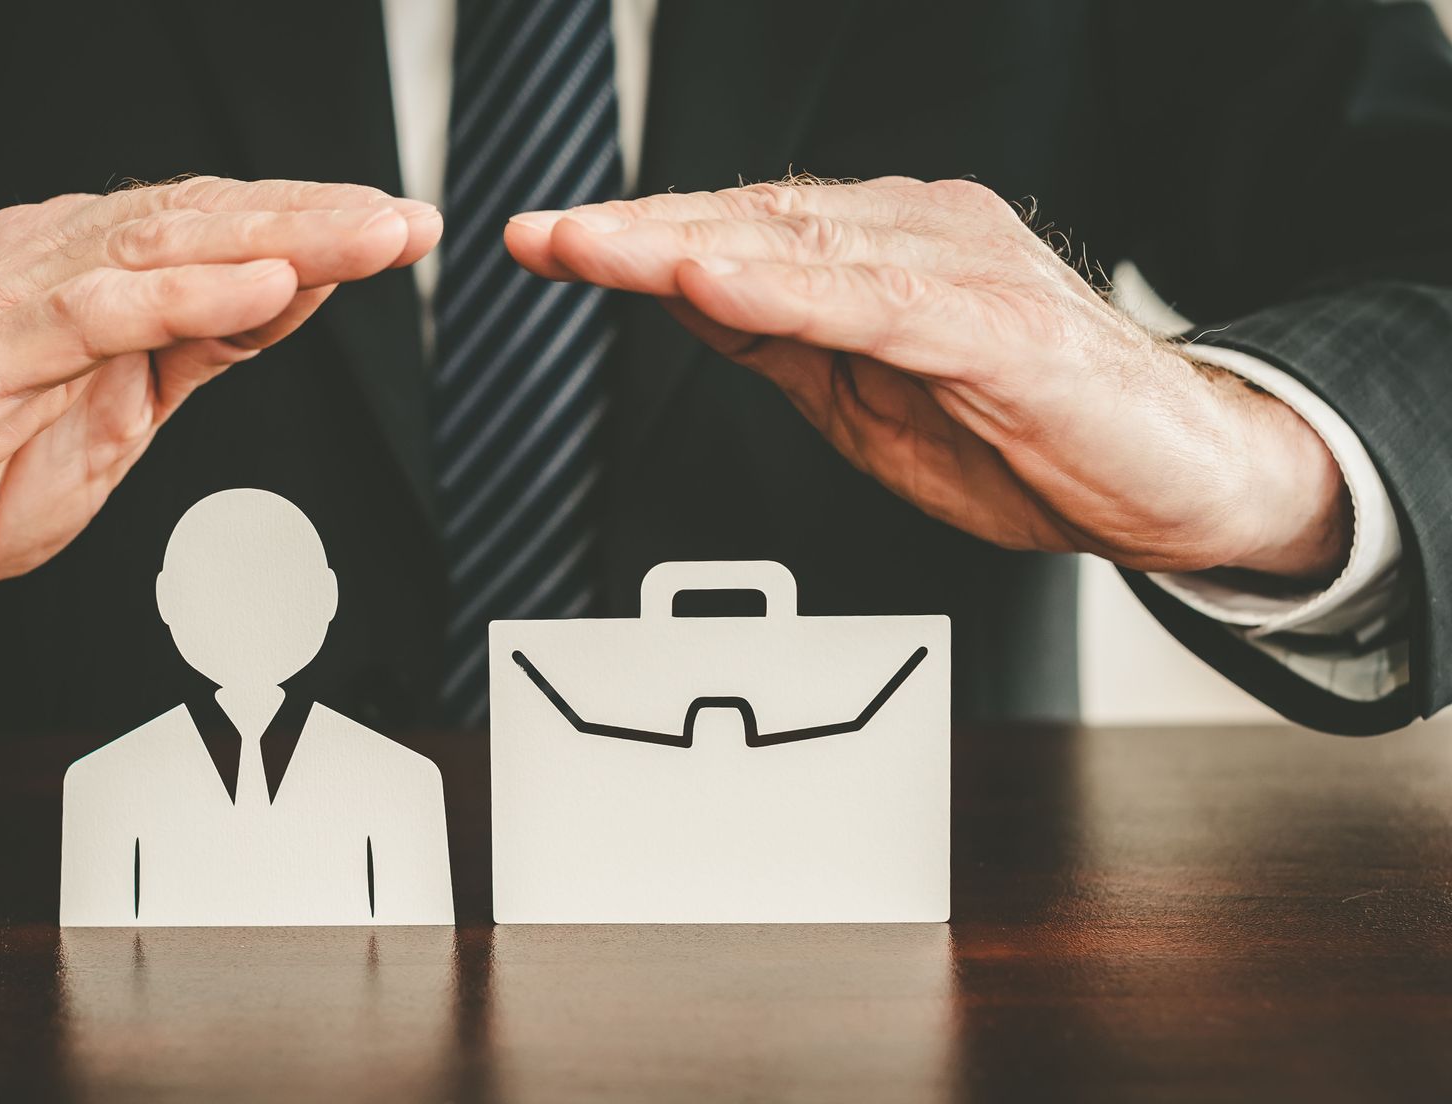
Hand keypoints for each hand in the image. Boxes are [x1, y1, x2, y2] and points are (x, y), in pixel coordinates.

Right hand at [0, 178, 439, 622]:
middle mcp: (48, 262)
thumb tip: (295, 292)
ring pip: (161, 247)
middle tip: (407, 218)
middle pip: (201, 220)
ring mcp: (8, 300)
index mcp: (83, 269)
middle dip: (316, 217)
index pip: (212, 227)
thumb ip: (198, 346)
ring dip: (277, 239)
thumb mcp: (122, 411)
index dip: (311, 223)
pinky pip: (95, 313)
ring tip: (369, 237)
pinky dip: (185, 297)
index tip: (400, 226)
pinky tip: (266, 288)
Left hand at [506, 178, 1348, 580]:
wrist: (1172, 481)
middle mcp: (921, 235)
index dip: (638, 237)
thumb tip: (680, 302)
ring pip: (805, 250)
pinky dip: (791, 296)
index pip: (740, 231)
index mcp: (883, 250)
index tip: (545, 240)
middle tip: (542, 235)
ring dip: (690, 247)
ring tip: (598, 249)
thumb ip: (779, 342)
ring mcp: (965, 272)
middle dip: (638, 232)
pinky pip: (880, 306)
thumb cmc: (1025, 435)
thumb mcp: (861, 394)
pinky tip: (715, 289)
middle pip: (757, 225)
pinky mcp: (1004, 328)